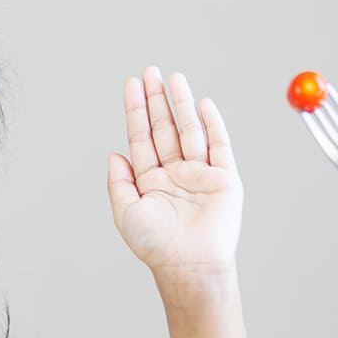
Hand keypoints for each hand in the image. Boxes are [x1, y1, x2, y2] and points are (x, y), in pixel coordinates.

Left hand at [107, 67, 242, 278]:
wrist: (190, 265)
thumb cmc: (156, 246)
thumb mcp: (126, 213)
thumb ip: (118, 182)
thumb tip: (114, 154)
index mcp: (150, 181)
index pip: (141, 137)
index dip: (136, 110)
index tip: (132, 84)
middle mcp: (174, 174)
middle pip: (164, 128)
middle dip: (157, 99)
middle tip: (150, 72)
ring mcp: (199, 175)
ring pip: (189, 130)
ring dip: (181, 104)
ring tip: (174, 78)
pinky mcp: (223, 179)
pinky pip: (218, 145)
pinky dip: (212, 123)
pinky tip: (202, 104)